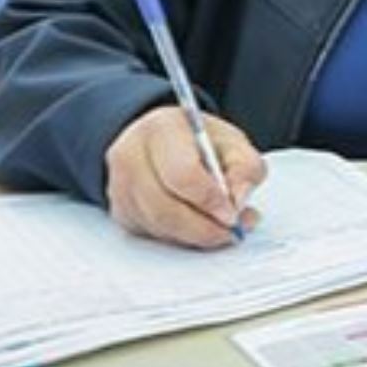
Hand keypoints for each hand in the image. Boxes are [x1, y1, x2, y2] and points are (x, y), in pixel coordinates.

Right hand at [104, 107, 265, 248]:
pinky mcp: (121, 211)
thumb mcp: (233, 142)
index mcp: (161, 129)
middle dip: (203, 228)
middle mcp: (131, 155)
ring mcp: (120, 186)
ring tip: (222, 229)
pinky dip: (180, 238)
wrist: (168, 142)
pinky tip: (199, 226)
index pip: (181, 173)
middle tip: (232, 232)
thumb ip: (246, 167)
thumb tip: (239, 200)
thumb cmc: (199, 142)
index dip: (209, 200)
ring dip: (194, 236)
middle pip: (164, 207)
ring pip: (158, 226)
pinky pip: (152, 235)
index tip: (233, 215)